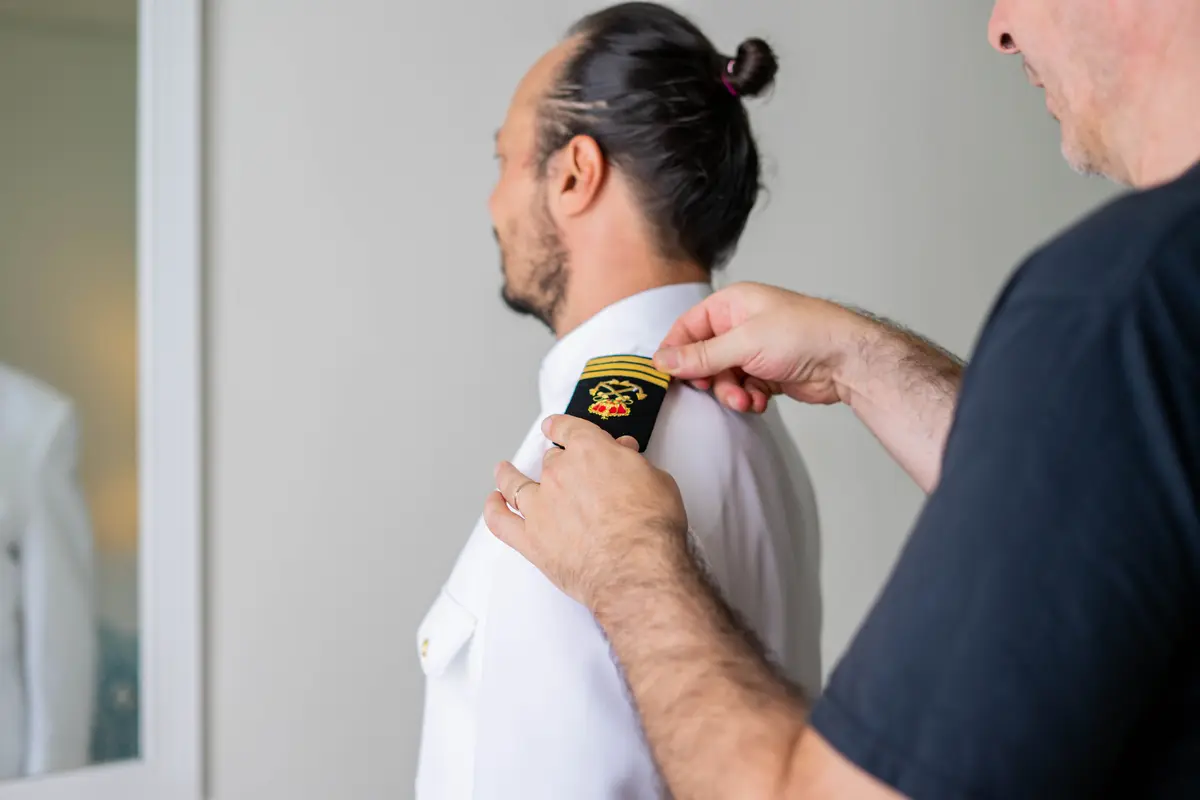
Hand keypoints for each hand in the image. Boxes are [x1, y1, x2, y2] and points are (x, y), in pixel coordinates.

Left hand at [482, 414, 688, 608]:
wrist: (635, 566)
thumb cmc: (650, 526)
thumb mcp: (657, 480)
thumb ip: (633, 465)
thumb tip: (625, 456)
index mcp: (589, 451)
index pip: (568, 429)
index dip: (561, 427)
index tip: (556, 427)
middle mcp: (559, 474)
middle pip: (550, 461)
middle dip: (557, 463)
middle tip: (567, 472)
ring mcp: (540, 507)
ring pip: (514, 485)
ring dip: (508, 476)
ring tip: (503, 472)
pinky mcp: (531, 539)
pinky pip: (501, 522)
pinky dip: (493, 511)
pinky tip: (492, 504)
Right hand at [653, 282, 868, 412]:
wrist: (847, 360)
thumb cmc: (804, 335)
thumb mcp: (744, 343)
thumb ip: (700, 355)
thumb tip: (662, 360)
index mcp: (732, 305)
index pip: (688, 327)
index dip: (676, 352)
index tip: (668, 375)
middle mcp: (740, 325)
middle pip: (703, 357)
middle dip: (709, 378)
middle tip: (714, 389)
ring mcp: (754, 350)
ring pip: (722, 377)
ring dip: (730, 393)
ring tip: (745, 400)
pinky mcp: (766, 373)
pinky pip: (742, 389)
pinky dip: (747, 398)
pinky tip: (759, 402)